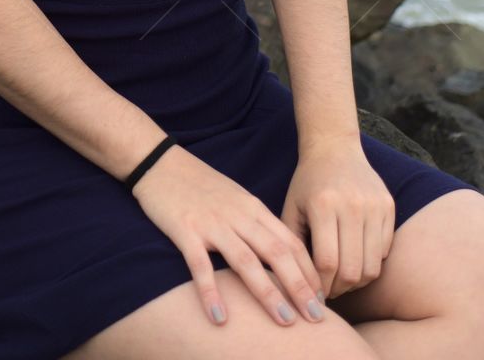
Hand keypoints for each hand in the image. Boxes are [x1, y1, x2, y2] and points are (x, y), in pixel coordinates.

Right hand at [131, 144, 326, 328]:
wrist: (160, 161)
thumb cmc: (200, 184)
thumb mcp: (236, 198)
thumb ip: (256, 224)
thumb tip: (282, 257)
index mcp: (253, 208)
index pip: (290, 242)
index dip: (309, 272)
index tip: (323, 299)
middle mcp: (238, 216)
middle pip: (276, 253)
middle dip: (299, 287)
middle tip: (317, 317)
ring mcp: (211, 223)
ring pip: (246, 261)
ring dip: (268, 293)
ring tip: (285, 322)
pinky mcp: (185, 230)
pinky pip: (200, 265)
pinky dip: (211, 292)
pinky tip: (220, 318)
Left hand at [280, 138, 395, 300]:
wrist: (333, 147)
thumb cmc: (307, 183)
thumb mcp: (290, 208)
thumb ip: (291, 244)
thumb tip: (295, 286)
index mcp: (324, 205)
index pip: (327, 263)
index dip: (322, 286)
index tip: (314, 292)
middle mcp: (352, 205)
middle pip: (352, 270)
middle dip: (339, 289)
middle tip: (329, 291)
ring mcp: (374, 205)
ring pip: (372, 267)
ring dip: (357, 281)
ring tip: (342, 279)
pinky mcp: (388, 206)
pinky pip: (384, 251)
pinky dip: (371, 262)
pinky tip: (356, 258)